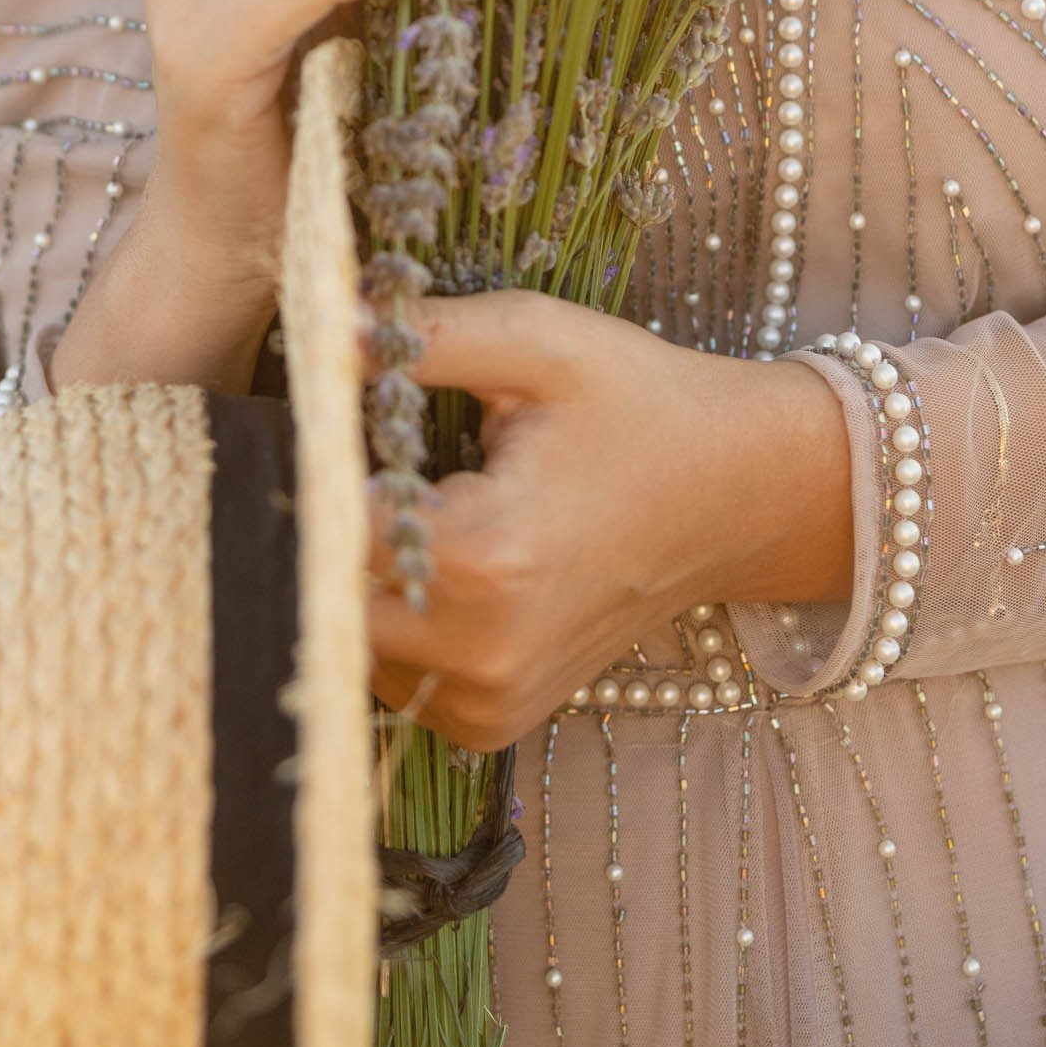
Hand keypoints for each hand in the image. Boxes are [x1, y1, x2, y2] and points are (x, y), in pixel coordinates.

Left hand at [365, 290, 854, 749]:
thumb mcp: (538, 341)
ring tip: (408, 506)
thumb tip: (320, 326)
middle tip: (360, 460)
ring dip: (354, 577)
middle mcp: (481, 649)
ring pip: (349, 640)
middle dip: (325, 526)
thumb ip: (423, 336)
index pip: (328, 525)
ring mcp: (490, 698)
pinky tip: (433, 560)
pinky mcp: (494, 720)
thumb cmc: (638, 404)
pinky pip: (394, 677)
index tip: (319, 422)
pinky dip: (392, 620)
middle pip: (325, 594)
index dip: (310, 466)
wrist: (735, 494)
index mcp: (485, 555)